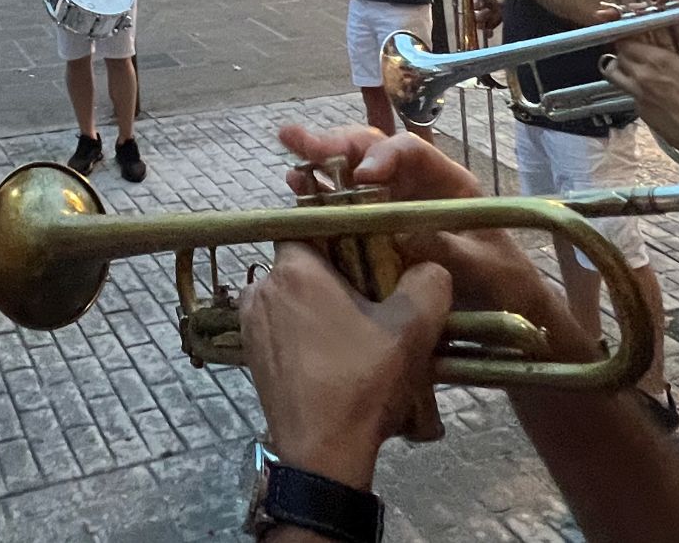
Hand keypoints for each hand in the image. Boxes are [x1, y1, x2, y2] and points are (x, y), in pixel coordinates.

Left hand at [241, 243, 453, 489]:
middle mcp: (261, 288)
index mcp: (294, 268)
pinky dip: (301, 333)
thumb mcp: (413, 328)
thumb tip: (428, 267)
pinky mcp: (250, 355)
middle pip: (301, 264)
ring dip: (315, 306)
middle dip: (332, 275)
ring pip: (288, 296)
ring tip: (351, 332)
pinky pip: (279, 327)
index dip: (341, 236)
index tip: (368, 255)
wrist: (323, 452)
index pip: (311, 226)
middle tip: (369, 299)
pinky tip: (330, 356)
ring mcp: (249, 324)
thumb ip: (428, 282)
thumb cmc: (363, 381)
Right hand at [277, 125, 574, 332]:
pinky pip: (344, 205)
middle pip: (372, 150)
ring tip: (288, 147)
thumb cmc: (504, 283)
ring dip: (319, 158)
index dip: (384, 156)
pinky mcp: (376, 230)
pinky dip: (319, 194)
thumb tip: (399, 232)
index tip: (363, 177)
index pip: (412, 152)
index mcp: (447, 182)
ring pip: (352, 170)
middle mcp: (415, 186)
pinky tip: (295, 187)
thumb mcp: (482, 266)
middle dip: (336, 142)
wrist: (507, 314)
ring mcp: (393, 205)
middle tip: (298, 140)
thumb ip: (445, 248)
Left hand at [605, 24, 678, 183]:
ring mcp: (639, 99)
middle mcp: (641, 79)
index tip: (638, 31)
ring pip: (618, 78)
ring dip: (625, 69)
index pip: (626, 41)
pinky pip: (631, 95)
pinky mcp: (644, 116)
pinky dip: (637, 88)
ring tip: (642, 67)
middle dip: (626, 50)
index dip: (629, 34)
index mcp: (657, 62)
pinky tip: (657, 90)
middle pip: (619, 58)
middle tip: (642, 47)